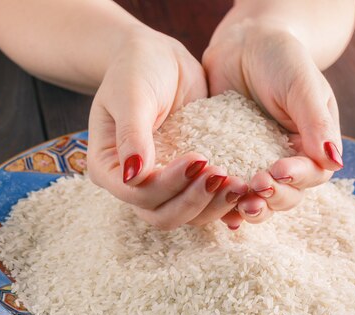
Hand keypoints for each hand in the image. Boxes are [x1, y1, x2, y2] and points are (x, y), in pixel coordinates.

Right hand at [88, 28, 247, 229]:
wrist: (159, 60)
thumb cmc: (136, 69)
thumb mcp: (131, 95)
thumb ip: (132, 134)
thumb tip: (134, 175)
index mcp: (109, 168)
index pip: (138, 194)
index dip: (169, 184)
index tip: (198, 158)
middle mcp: (134, 184)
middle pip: (163, 215)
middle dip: (194, 201)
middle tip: (222, 175)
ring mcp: (162, 184)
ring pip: (187, 215)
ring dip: (214, 205)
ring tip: (240, 183)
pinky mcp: (188, 180)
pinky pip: (206, 200)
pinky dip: (224, 199)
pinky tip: (245, 186)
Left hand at [203, 21, 342, 226]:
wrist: (244, 44)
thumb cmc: (281, 58)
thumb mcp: (302, 85)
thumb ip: (317, 122)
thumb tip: (335, 161)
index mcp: (313, 145)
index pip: (312, 174)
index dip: (296, 179)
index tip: (277, 171)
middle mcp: (288, 160)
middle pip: (287, 196)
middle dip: (273, 198)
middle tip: (255, 188)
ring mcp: (258, 163)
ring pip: (260, 199)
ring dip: (251, 207)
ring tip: (239, 207)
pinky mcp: (231, 161)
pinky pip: (230, 188)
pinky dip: (225, 202)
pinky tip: (219, 212)